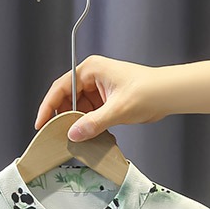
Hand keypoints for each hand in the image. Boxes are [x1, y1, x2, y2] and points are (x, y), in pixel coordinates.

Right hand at [35, 56, 165, 140]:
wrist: (169, 94)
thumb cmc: (148, 91)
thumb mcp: (117, 110)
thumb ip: (93, 123)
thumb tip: (73, 134)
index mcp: (90, 70)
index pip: (60, 88)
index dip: (48, 106)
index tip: (41, 124)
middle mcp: (92, 77)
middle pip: (67, 99)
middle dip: (63, 117)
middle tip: (58, 136)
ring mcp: (100, 89)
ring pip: (79, 109)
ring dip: (77, 124)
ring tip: (77, 138)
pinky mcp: (107, 100)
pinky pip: (91, 114)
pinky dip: (89, 126)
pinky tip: (91, 136)